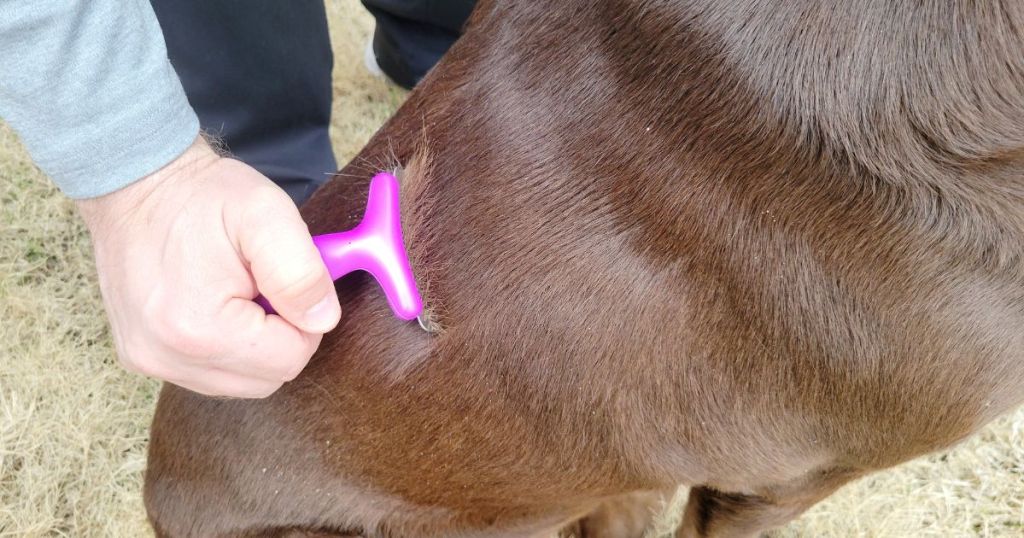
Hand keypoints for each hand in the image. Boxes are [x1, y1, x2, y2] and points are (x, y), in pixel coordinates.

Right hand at [76, 136, 340, 397]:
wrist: (138, 184)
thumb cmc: (203, 196)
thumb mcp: (267, 215)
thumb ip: (302, 273)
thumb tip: (322, 321)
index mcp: (200, 328)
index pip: (290, 358)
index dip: (305, 320)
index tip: (287, 282)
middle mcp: (167, 357)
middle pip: (266, 378)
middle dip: (281, 336)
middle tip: (264, 285)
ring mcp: (150, 361)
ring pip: (241, 382)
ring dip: (255, 345)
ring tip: (239, 292)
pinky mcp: (142, 358)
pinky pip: (210, 374)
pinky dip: (227, 348)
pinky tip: (217, 305)